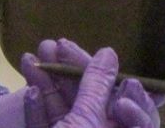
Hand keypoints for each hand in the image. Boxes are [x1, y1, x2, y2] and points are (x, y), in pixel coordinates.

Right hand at [18, 40, 160, 127]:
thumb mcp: (84, 122)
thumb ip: (96, 88)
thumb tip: (109, 54)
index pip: (134, 112)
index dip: (126, 89)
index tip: (114, 68)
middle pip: (94, 104)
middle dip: (74, 73)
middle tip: (58, 44)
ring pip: (66, 113)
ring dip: (49, 83)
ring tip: (34, 55)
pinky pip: (47, 127)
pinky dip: (38, 111)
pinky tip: (30, 90)